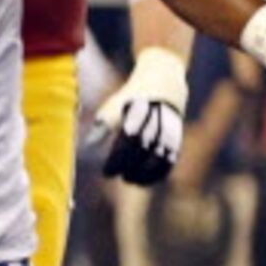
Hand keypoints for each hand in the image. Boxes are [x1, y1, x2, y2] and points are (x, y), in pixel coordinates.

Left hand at [90, 53, 186, 186]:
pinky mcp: (177, 137)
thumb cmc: (131, 98)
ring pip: (159, 156)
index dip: (118, 158)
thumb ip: (103, 125)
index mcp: (139, 110)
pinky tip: (145, 181)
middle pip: (144, 149)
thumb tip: (88, 146)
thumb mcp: (114, 105)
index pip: (129, 139)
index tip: (106, 171)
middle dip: (129, 166)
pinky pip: (170, 159)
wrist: (163, 84)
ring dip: (144, 173)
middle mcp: (157, 120)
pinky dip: (159, 173)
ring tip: (130, 181)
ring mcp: (169, 129)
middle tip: (115, 176)